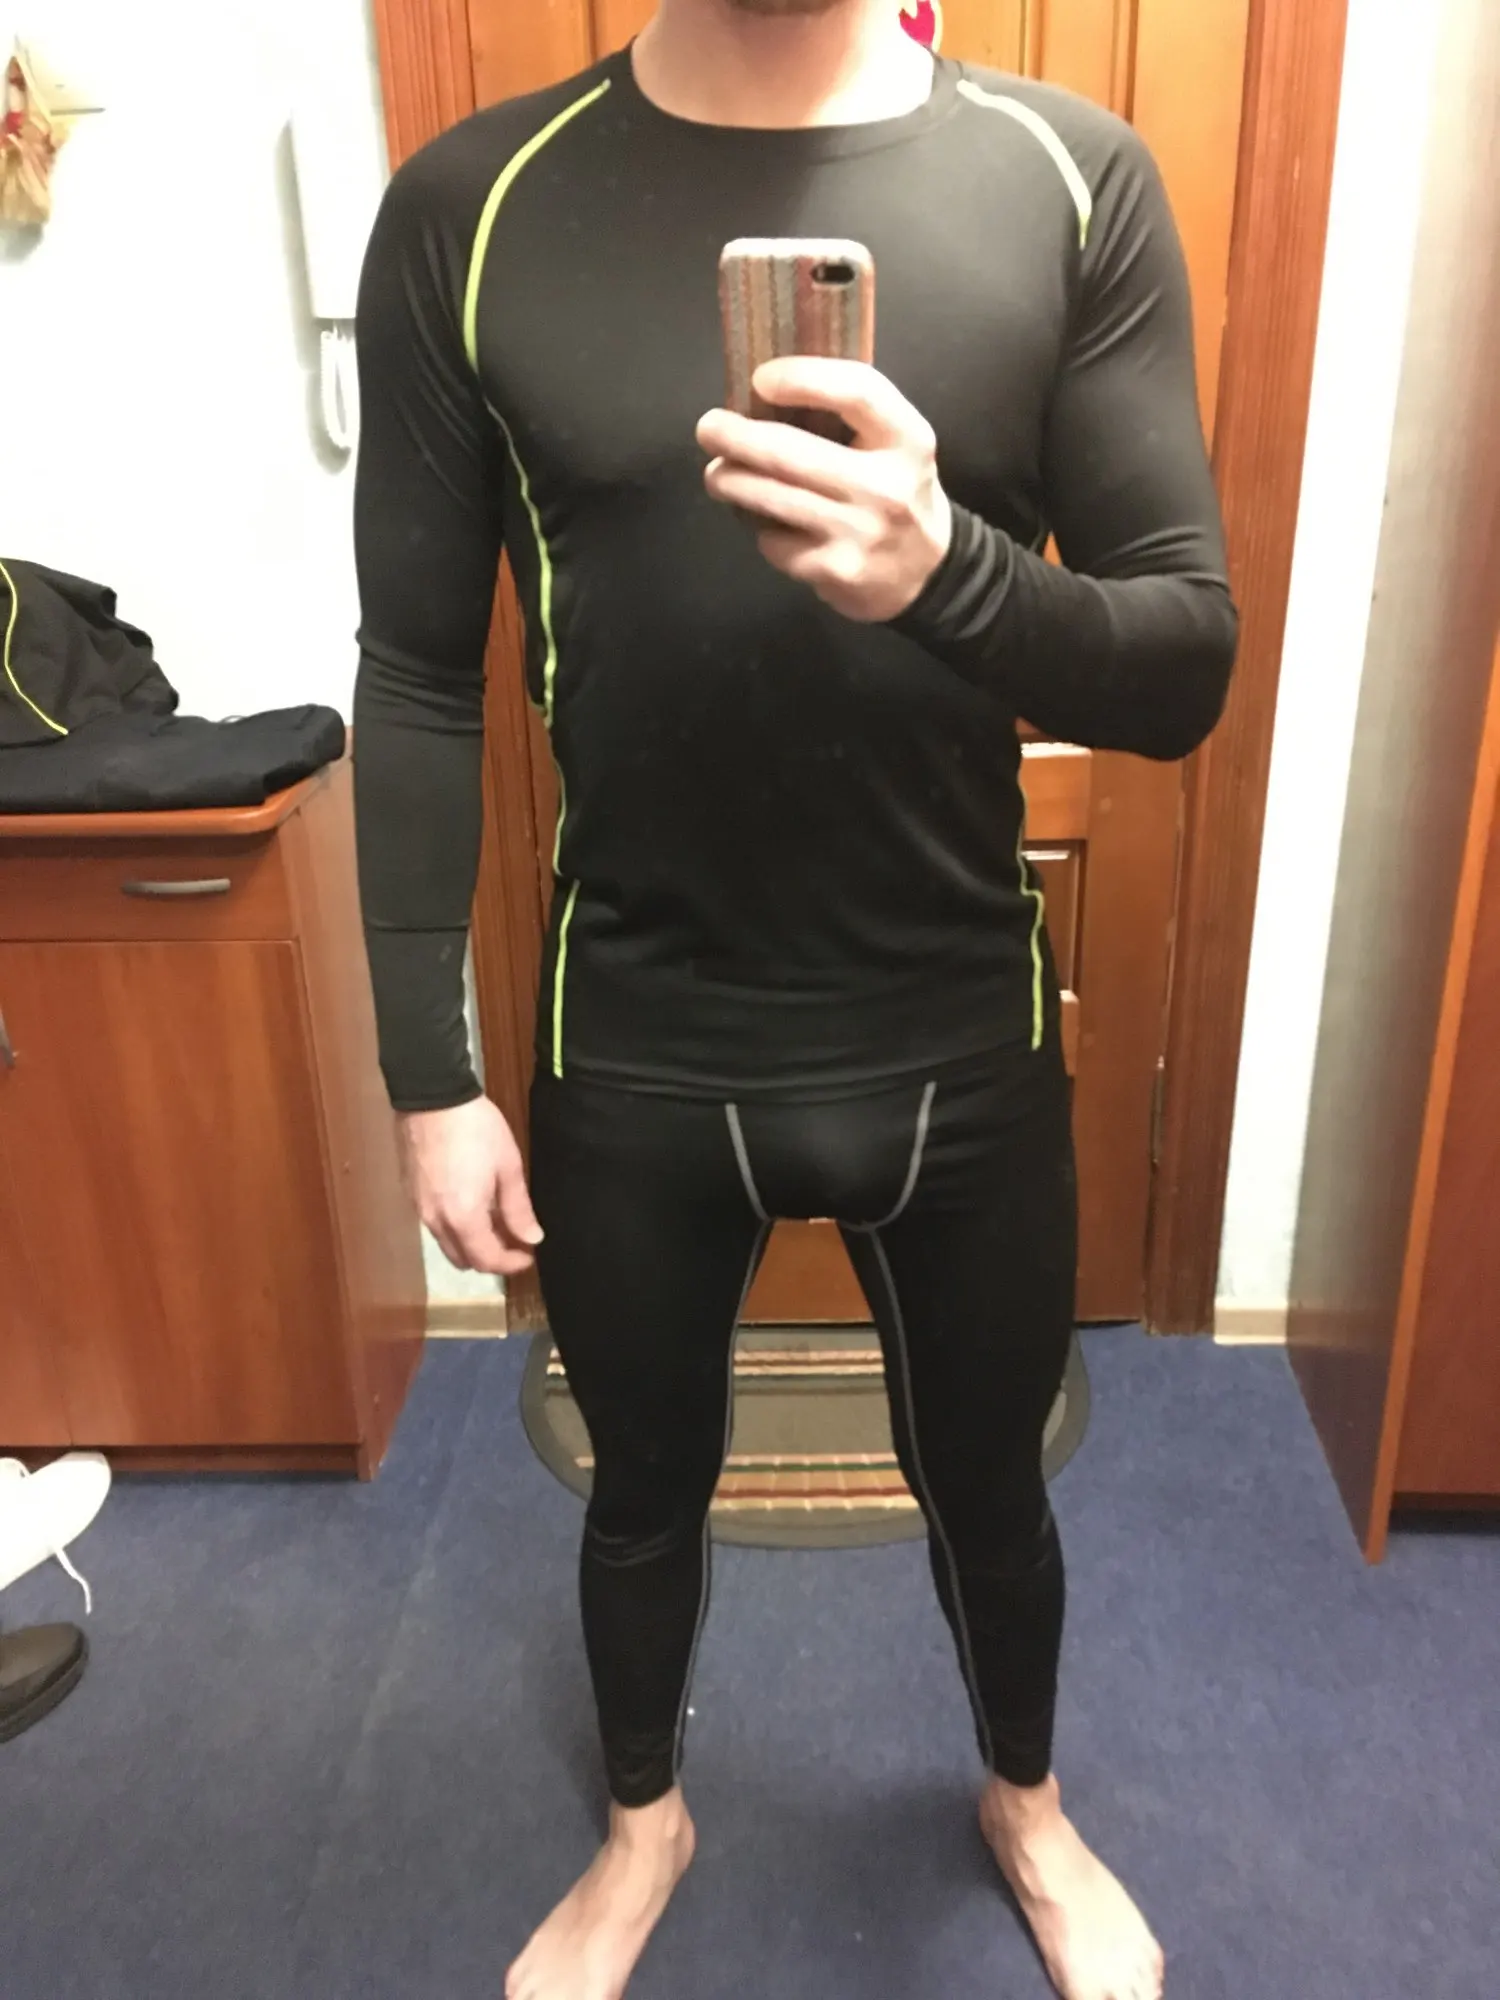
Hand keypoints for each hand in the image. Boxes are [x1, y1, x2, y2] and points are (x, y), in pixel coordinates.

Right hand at [397, 1096, 543, 1275]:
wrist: (432, 1097)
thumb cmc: (477, 1129)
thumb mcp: (507, 1166)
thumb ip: (518, 1208)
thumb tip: (531, 1238)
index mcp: (463, 1218)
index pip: (487, 1260)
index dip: (511, 1264)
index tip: (529, 1254)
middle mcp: (436, 1221)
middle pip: (463, 1259)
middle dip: (490, 1258)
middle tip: (513, 1242)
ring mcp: (418, 1209)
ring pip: (447, 1243)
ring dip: (471, 1243)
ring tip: (494, 1223)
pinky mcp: (410, 1194)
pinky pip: (435, 1224)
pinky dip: (455, 1227)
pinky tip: (470, 1205)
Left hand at [696, 357, 952, 621]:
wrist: (927, 574)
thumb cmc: (897, 492)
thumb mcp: (896, 444)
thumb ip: (850, 414)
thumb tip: (764, 390)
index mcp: (907, 440)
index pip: (857, 392)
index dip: (802, 378)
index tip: (759, 379)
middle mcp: (886, 486)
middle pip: (789, 452)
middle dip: (735, 437)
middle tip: (709, 428)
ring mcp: (858, 533)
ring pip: (770, 498)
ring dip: (729, 481)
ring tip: (716, 475)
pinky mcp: (834, 570)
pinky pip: (775, 541)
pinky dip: (759, 528)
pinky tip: (764, 522)